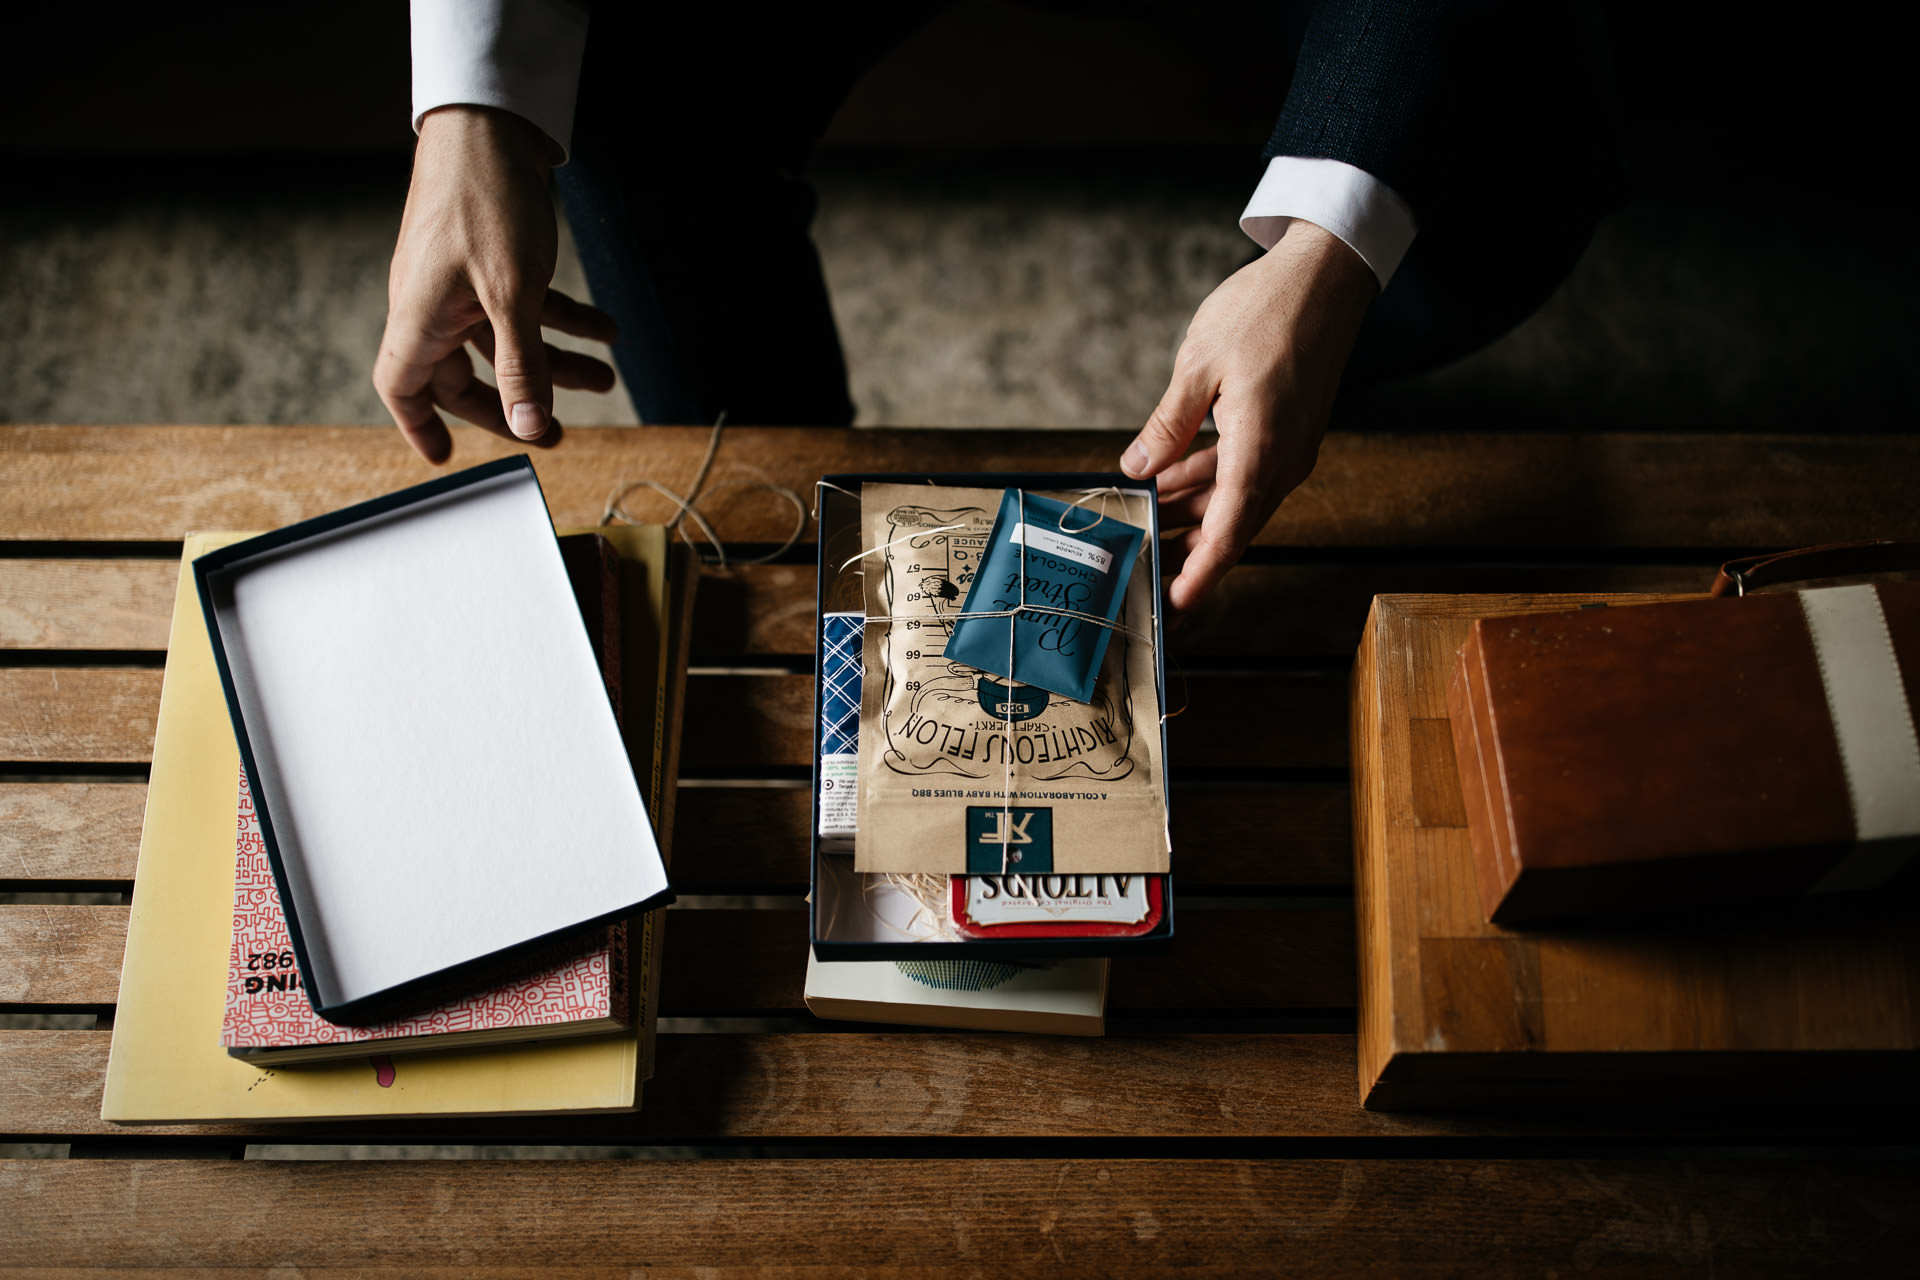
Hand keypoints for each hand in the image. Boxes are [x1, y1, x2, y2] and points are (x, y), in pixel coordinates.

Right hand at [373, 106, 618, 462]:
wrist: (492, 124)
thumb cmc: (484, 200)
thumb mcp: (511, 294)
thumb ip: (523, 363)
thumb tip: (529, 424)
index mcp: (419, 318)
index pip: (404, 388)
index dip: (420, 426)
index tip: (446, 458)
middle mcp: (435, 304)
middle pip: (466, 375)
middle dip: (515, 405)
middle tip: (554, 432)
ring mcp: (463, 282)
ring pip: (509, 340)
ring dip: (556, 363)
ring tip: (604, 379)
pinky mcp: (494, 261)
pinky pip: (527, 306)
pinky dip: (565, 320)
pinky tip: (605, 330)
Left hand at [1120, 220, 1376, 618]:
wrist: (1327, 274)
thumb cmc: (1267, 309)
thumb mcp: (1198, 365)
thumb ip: (1166, 426)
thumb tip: (1138, 470)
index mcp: (1262, 448)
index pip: (1228, 532)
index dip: (1200, 575)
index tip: (1175, 605)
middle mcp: (1283, 459)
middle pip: (1232, 527)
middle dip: (1188, 555)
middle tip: (1144, 575)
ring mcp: (1290, 447)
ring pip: (1236, 501)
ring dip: (1194, 516)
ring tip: (1146, 526)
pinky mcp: (1288, 432)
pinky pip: (1245, 473)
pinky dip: (1209, 483)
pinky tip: (1171, 481)